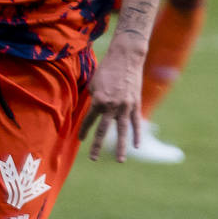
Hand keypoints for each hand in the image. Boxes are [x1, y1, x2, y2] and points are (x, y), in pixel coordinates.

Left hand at [79, 40, 144, 161]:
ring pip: (122, 131)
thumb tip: (95, 110)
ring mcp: (125, 106)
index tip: (80, 139)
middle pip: (103, 130)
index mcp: (98, 101)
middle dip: (97, 145)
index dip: (84, 130)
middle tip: (93, 158)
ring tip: (119, 160)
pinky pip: (136, 123)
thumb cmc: (106, 69)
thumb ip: (94, 99)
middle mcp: (111, 106)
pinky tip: (136, 146)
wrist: (126, 58)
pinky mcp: (135, 104)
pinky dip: (136, 134)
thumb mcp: (93, 83)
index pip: (89, 120)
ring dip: (121, 147)